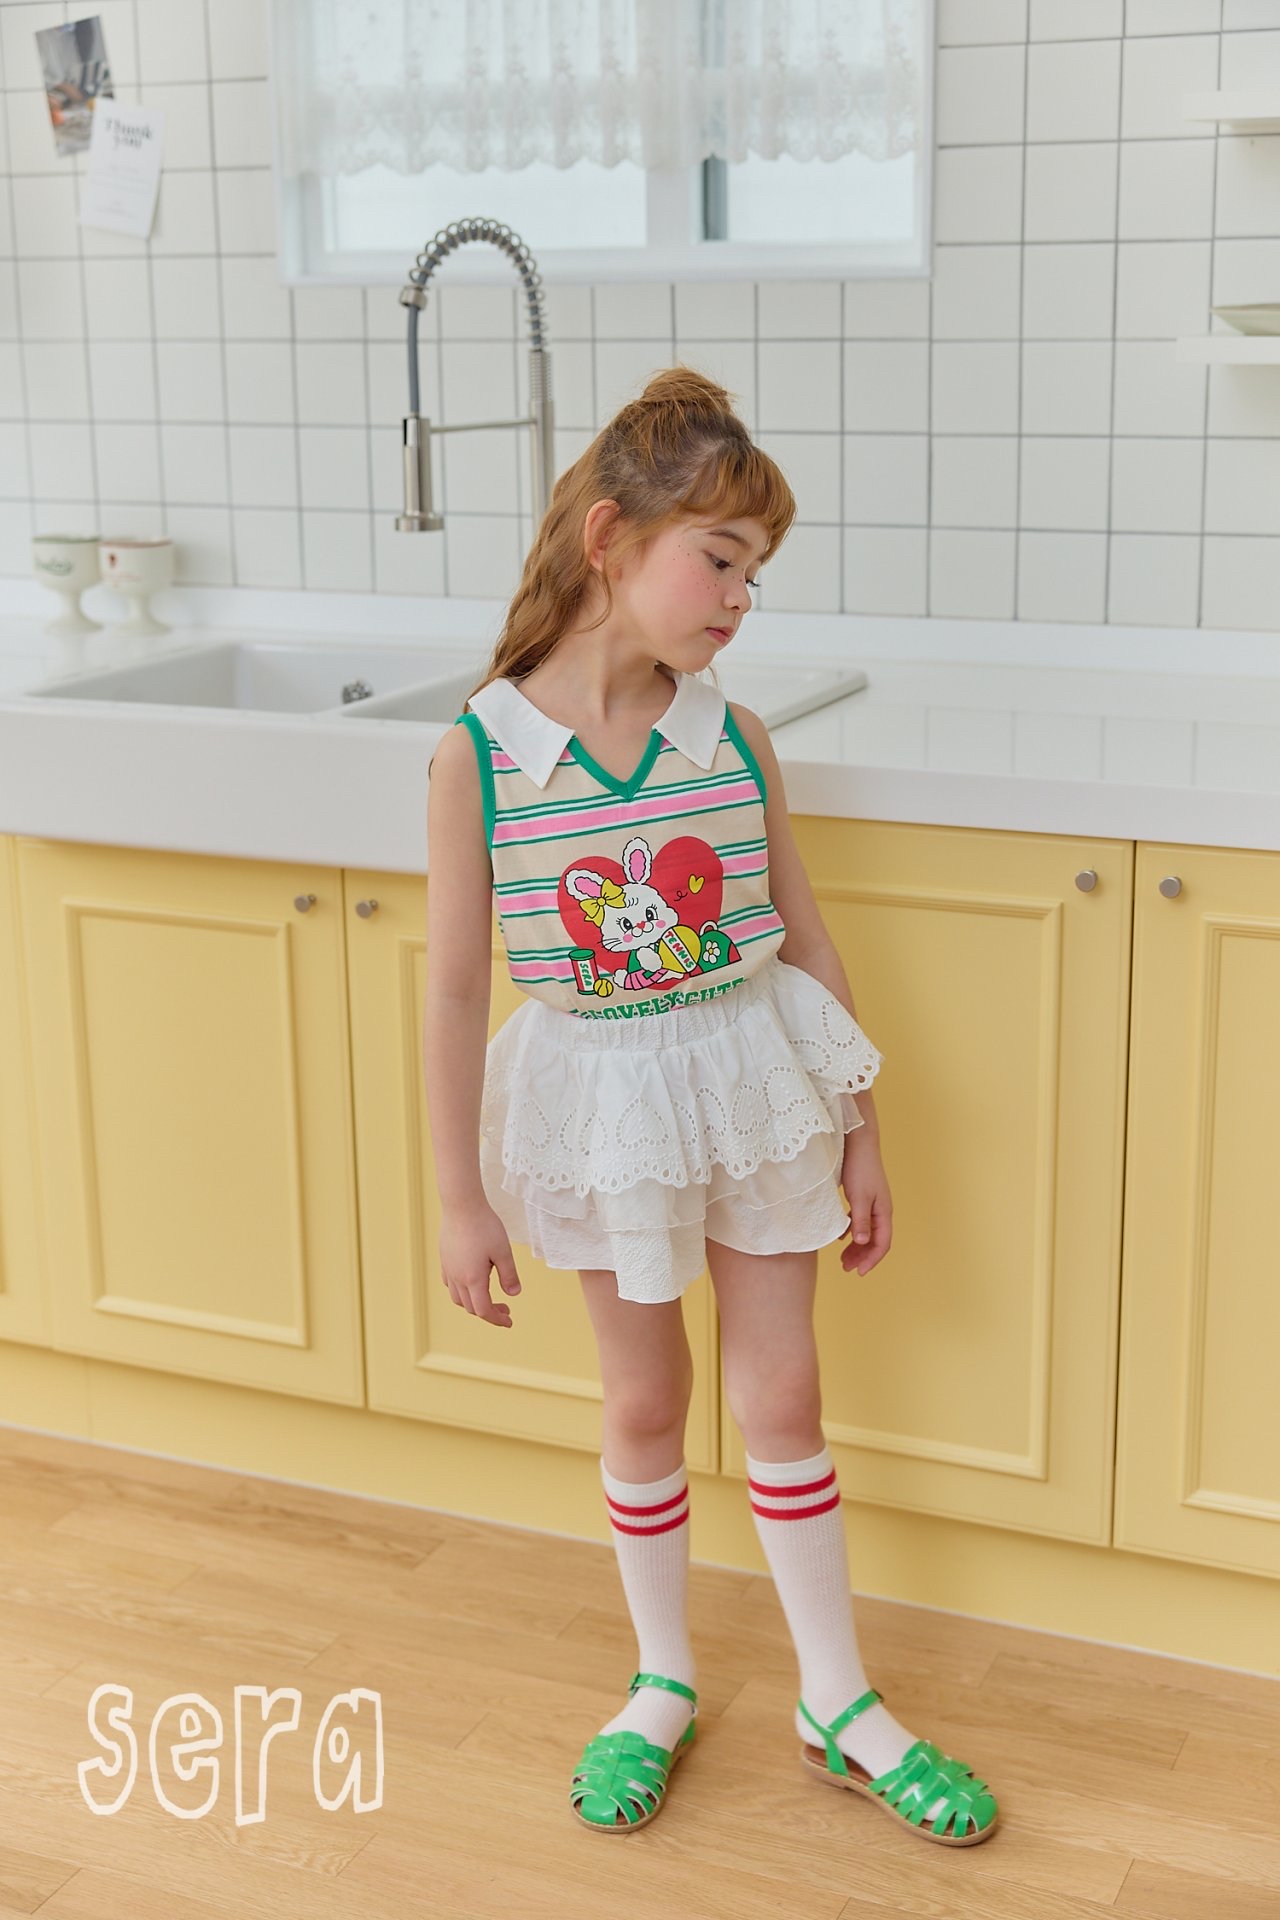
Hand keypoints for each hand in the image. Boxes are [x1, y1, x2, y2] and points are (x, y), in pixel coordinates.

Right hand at [440, 1205, 522, 1327]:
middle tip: (506, 1309)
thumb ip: (509, 1275)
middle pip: (471, 1307)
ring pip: (458, 1298)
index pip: (484, 1310)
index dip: (497, 1319)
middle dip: (489, 1312)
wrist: (461, 1205)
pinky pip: (450, 1284)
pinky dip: (462, 1291)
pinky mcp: (444, 1260)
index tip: (509, 1321)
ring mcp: (448, 1269)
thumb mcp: (503, 1251)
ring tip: (488, 1298)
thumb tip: (514, 1294)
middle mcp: (457, 1278)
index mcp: (473, 1279)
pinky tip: (471, 1283)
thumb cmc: (484, 1226)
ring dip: (474, 1304)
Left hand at [837, 1127, 891, 1276]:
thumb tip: (861, 1243)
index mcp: (884, 1212)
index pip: (882, 1243)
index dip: (872, 1260)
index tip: (858, 1272)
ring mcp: (873, 1203)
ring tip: (843, 1258)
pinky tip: (840, 1237)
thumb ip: (860, 1221)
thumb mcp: (859, 1197)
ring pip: (867, 1232)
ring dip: (857, 1247)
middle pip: (875, 1240)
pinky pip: (860, 1221)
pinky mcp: (864, 1196)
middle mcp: (882, 1210)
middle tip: (846, 1268)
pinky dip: (851, 1231)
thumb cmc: (860, 1168)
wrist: (859, 1143)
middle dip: (862, 1257)